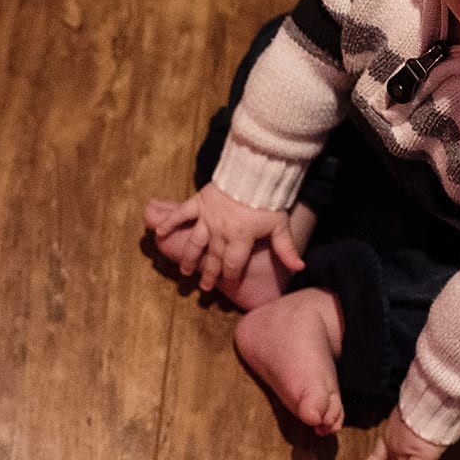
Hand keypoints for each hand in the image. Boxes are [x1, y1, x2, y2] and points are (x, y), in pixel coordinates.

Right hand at [146, 184, 304, 292]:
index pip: (233, 264)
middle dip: (209, 274)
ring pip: (196, 243)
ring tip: (185, 272)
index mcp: (241, 238)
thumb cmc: (268, 200)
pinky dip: (170, 224)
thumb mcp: (280, 225)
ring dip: (190, 258)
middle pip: (214, 258)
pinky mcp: (199, 203)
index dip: (231, 276)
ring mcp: (207, 218)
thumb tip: (300, 267)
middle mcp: (221, 232)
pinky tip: (158, 234)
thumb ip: (286, 248)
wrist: (254, 171)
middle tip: (204, 288)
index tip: (229, 284)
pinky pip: (182, 215)